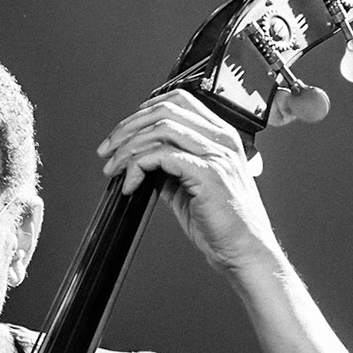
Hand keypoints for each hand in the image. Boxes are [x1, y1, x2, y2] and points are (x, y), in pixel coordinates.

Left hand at [96, 91, 280, 274]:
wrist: (245, 251)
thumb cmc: (223, 225)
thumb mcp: (190, 187)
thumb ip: (170, 167)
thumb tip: (139, 160)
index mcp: (220, 137)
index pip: (179, 101)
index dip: (144, 111)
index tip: (122, 131)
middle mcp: (221, 140)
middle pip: (165, 111)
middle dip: (127, 128)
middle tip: (107, 150)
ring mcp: (217, 154)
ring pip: (160, 130)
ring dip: (128, 149)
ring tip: (113, 169)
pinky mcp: (208, 174)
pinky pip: (162, 156)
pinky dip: (138, 167)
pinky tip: (131, 185)